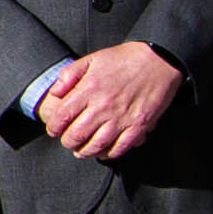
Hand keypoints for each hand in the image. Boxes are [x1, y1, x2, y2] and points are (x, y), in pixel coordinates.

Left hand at [37, 41, 185, 162]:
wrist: (158, 59)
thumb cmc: (124, 59)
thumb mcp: (91, 59)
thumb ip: (69, 75)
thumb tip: (54, 93)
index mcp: (89, 89)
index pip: (62, 116)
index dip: (54, 127)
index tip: (54, 130)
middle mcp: (103, 106)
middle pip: (77, 135)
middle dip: (68, 142)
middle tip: (67, 141)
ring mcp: (122, 118)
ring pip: (96, 145)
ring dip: (85, 151)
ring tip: (81, 150)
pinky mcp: (138, 125)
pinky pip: (120, 147)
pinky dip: (109, 154)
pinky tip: (103, 152)